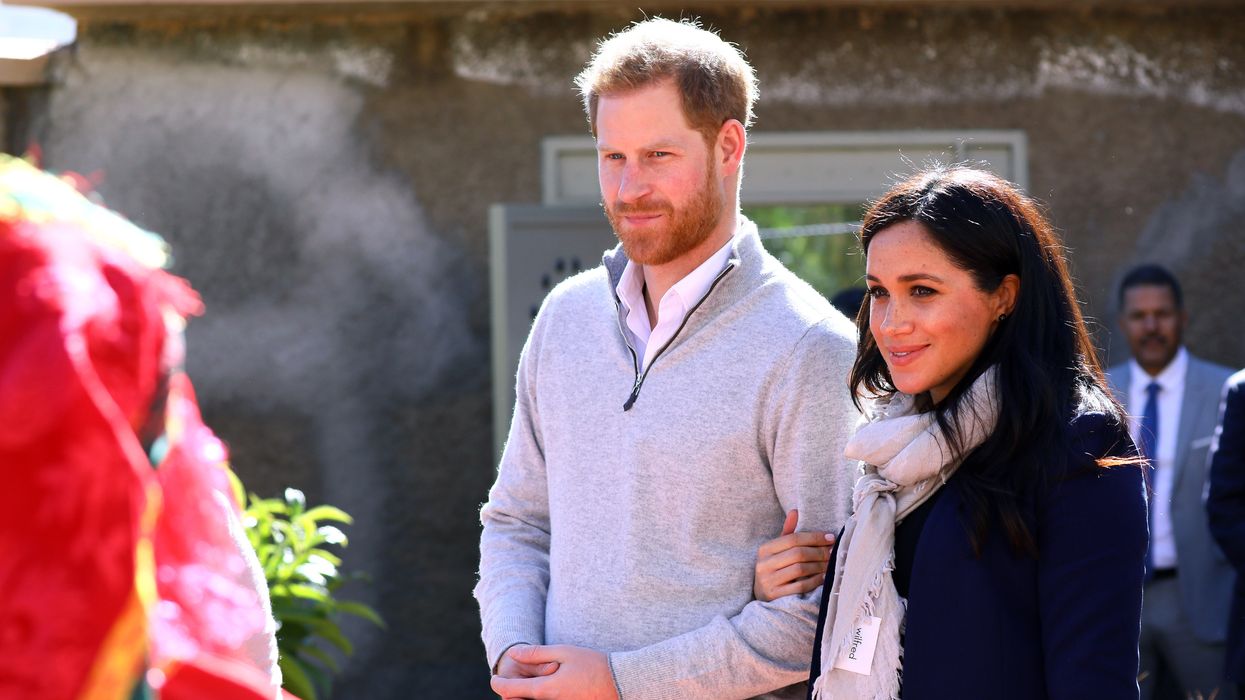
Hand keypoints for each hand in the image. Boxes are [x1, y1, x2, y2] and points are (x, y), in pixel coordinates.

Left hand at [490, 644, 618, 699]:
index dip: (499, 684)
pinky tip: (544, 690)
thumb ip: (536, 654)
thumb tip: (513, 654)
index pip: (512, 690)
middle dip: (512, 694)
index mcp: (547, 689)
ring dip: (526, 697)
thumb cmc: (592, 664)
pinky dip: (540, 698)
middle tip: (509, 686)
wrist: (620, 683)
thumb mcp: (563, 652)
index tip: (494, 680)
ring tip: (525, 688)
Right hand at [753, 509, 833, 601]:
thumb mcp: (777, 551)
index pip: (792, 539)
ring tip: (830, 563)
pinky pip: (800, 586)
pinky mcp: (775, 596)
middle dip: (819, 552)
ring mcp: (768, 581)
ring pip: (800, 569)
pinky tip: (824, 577)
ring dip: (819, 566)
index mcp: (764, 549)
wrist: (762, 597)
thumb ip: (787, 533)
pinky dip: (815, 581)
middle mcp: (763, 565)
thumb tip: (795, 511)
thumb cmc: (774, 570)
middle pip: (797, 553)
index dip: (814, 537)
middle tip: (833, 551)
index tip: (831, 537)